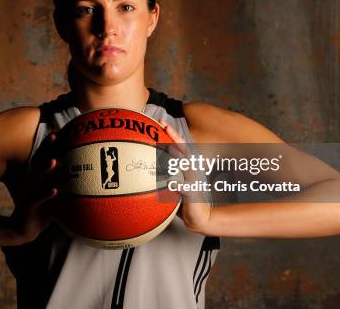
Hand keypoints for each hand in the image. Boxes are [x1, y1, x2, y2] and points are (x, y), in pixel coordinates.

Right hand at [12, 133, 62, 242]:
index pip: (44, 155)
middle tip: (54, 135)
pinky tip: (55, 190)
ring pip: (38, 178)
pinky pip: (39, 199)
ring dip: (46, 169)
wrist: (24, 228)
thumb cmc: (42, 208)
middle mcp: (32, 180)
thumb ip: (62, 181)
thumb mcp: (50, 192)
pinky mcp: (29, 205)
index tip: (59, 129)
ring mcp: (29, 192)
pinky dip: (47, 194)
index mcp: (37, 176)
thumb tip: (83, 170)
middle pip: (40, 160)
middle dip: (46, 148)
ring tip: (54, 161)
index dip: (50, 143)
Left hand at [159, 119, 211, 233]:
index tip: (161, 122)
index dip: (172, 133)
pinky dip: (178, 184)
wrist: (198, 217)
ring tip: (169, 147)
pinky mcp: (193, 194)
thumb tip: (141, 165)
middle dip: (175, 137)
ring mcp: (193, 180)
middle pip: (184, 149)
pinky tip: (171, 183)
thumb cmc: (183, 198)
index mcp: (186, 166)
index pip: (179, 146)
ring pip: (185, 165)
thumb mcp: (173, 183)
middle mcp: (191, 169)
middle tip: (165, 126)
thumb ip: (162, 174)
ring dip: (177, 155)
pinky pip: (185, 188)